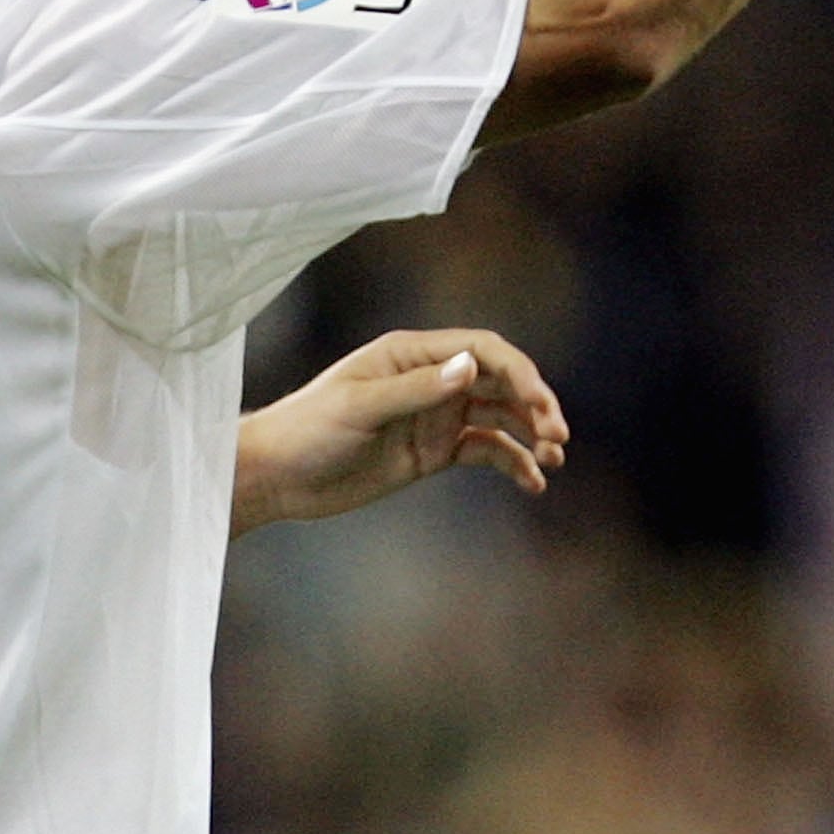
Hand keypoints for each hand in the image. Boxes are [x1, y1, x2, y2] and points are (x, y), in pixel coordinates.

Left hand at [231, 330, 567, 535]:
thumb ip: (417, 389)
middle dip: (535, 405)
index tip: (542, 405)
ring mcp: (435, 415)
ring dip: (530, 434)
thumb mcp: (360, 407)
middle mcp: (431, 379)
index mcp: (413, 354)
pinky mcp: (434, 451)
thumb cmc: (307, 430)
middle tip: (557, 437)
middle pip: (501, 381)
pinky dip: (512, 463)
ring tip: (552, 460)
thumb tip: (471, 367)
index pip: (483, 350)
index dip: (520, 373)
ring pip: (500, 416)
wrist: (276, 476)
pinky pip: (485, 451)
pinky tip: (531, 483)